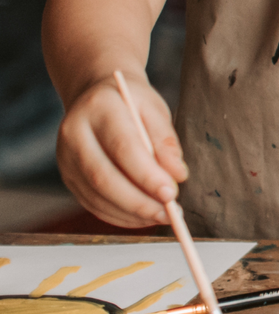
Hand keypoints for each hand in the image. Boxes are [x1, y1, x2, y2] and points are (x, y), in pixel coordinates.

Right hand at [55, 74, 186, 228]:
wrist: (96, 96)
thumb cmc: (132, 103)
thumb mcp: (154, 109)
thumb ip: (165, 140)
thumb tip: (177, 175)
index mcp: (99, 109)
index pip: (123, 147)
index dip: (147, 175)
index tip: (171, 194)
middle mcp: (74, 135)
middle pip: (103, 176)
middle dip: (138, 201)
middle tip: (170, 213)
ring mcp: (66, 158)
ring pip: (95, 195)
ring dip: (130, 213)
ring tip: (161, 217)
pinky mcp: (68, 176)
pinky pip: (91, 203)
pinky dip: (118, 215)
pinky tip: (142, 217)